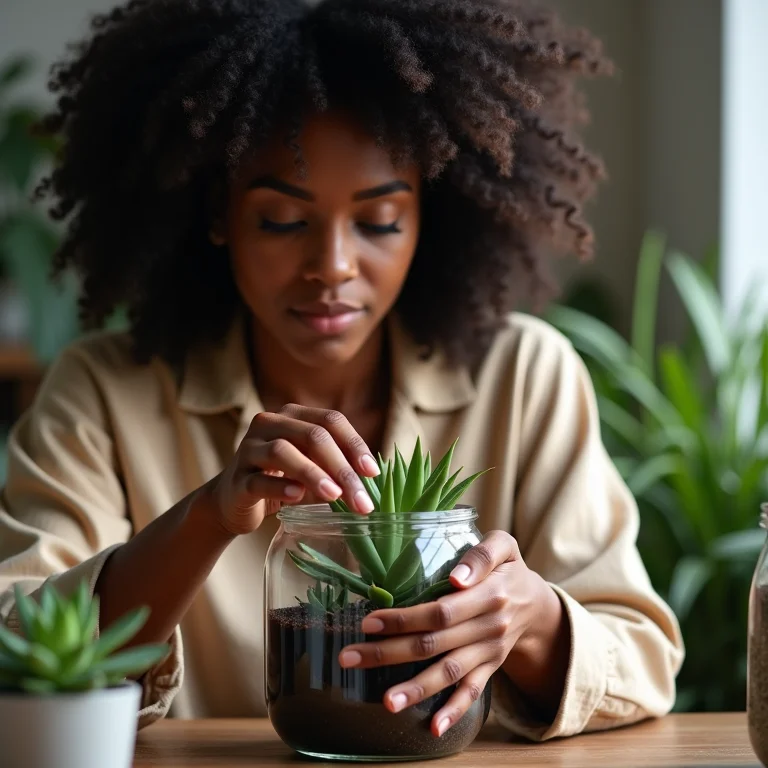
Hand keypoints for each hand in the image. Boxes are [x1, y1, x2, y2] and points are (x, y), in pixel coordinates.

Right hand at [208, 404, 379, 535]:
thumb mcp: (312, 467)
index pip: (330, 420)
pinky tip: (298, 496)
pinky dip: (280, 487)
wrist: (232, 503)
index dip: (355, 444)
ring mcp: (248, 449)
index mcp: (291, 415)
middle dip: (342, 467)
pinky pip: (259, 480)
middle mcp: (268, 424)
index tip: (373, 473)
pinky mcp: (236, 479)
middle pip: (312, 436)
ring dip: (314, 473)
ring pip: (283, 452)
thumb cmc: (281, 481)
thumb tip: (374, 478)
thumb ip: (336, 465)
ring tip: (335, 495)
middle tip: (361, 498)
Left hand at [338, 531, 568, 736]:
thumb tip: (456, 577)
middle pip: (434, 644)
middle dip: (389, 653)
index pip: (440, 611)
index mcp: (490, 594)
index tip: (369, 622)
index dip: (404, 619)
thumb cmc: (509, 568)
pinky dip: (455, 711)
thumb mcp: (505, 546)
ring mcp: (489, 651)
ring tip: (385, 702)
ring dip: (416, 688)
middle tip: (350, 658)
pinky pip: (473, 692)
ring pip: (449, 673)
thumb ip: (482, 554)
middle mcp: (489, 627)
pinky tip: (433, 728)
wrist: (538, 604)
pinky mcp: (490, 668)